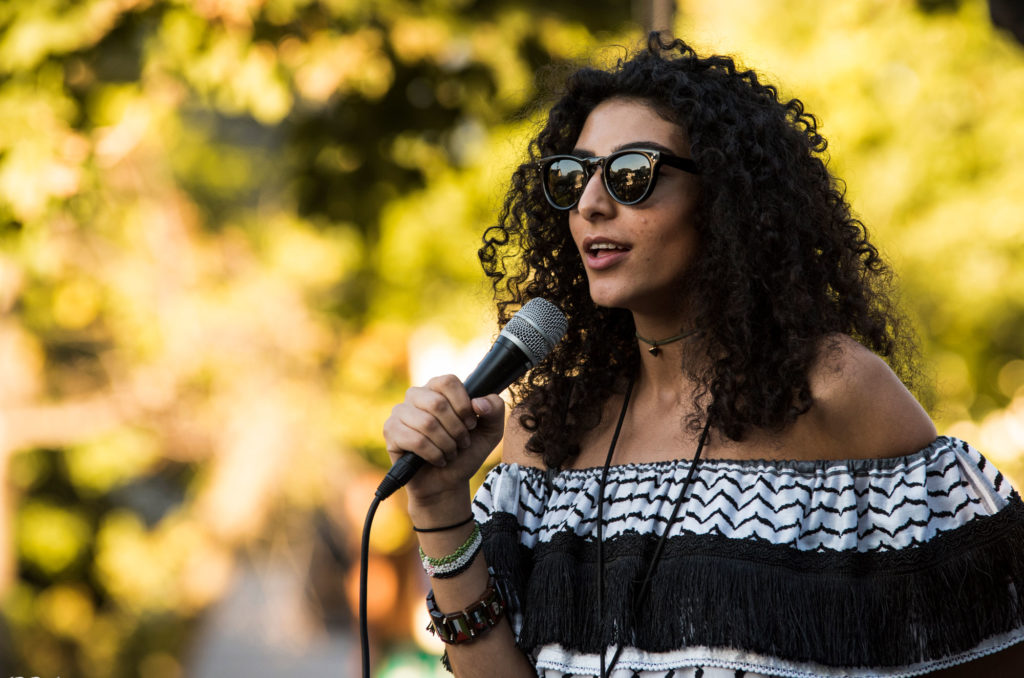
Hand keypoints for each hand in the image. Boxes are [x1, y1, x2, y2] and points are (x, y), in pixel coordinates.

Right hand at [382, 374, 505, 505]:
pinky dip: (433, 454)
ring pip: (426, 423)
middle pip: (437, 403)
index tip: (471, 423)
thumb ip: (495, 409)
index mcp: (438, 388)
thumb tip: (478, 403)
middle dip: (456, 430)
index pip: (448, 382)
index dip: (463, 405)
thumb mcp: (490, 431)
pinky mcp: (391, 432)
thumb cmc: (466, 451)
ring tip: (450, 452)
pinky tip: (438, 459)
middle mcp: (416, 395)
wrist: (448, 481)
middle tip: (461, 443)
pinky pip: (415, 440)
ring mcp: (400, 412)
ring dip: (446, 444)